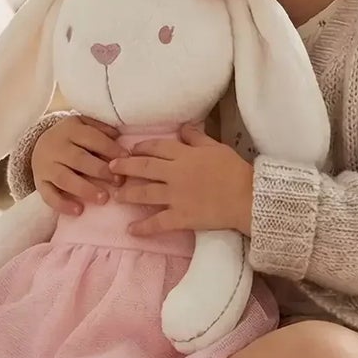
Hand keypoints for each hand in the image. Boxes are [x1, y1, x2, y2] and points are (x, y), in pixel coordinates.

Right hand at [30, 114, 120, 215]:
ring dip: (84, 189)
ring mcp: (45, 166)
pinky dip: (62, 204)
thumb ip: (101, 129)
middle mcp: (56, 146)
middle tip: (118, 181)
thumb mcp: (84, 125)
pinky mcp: (39, 183)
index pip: (91, 138)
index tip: (126, 160)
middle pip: (78, 159)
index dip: (110, 149)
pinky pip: (49, 195)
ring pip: (64, 178)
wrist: (39, 145)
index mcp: (70, 129)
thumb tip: (119, 137)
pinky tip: (79, 211)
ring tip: (103, 198)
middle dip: (100, 170)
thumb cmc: (72, 138)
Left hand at [112, 124, 254, 236]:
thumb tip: (183, 128)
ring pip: (145, 193)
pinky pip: (157, 223)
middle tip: (110, 168)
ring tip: (117, 195)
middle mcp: (174, 173)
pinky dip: (143, 227)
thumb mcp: (216, 147)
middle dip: (124, 167)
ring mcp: (175, 196)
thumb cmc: (235, 170)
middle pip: (143, 167)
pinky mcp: (181, 217)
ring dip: (128, 194)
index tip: (131, 150)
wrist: (246, 197)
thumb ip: (197, 138)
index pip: (156, 148)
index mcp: (184, 155)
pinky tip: (131, 230)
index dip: (141, 148)